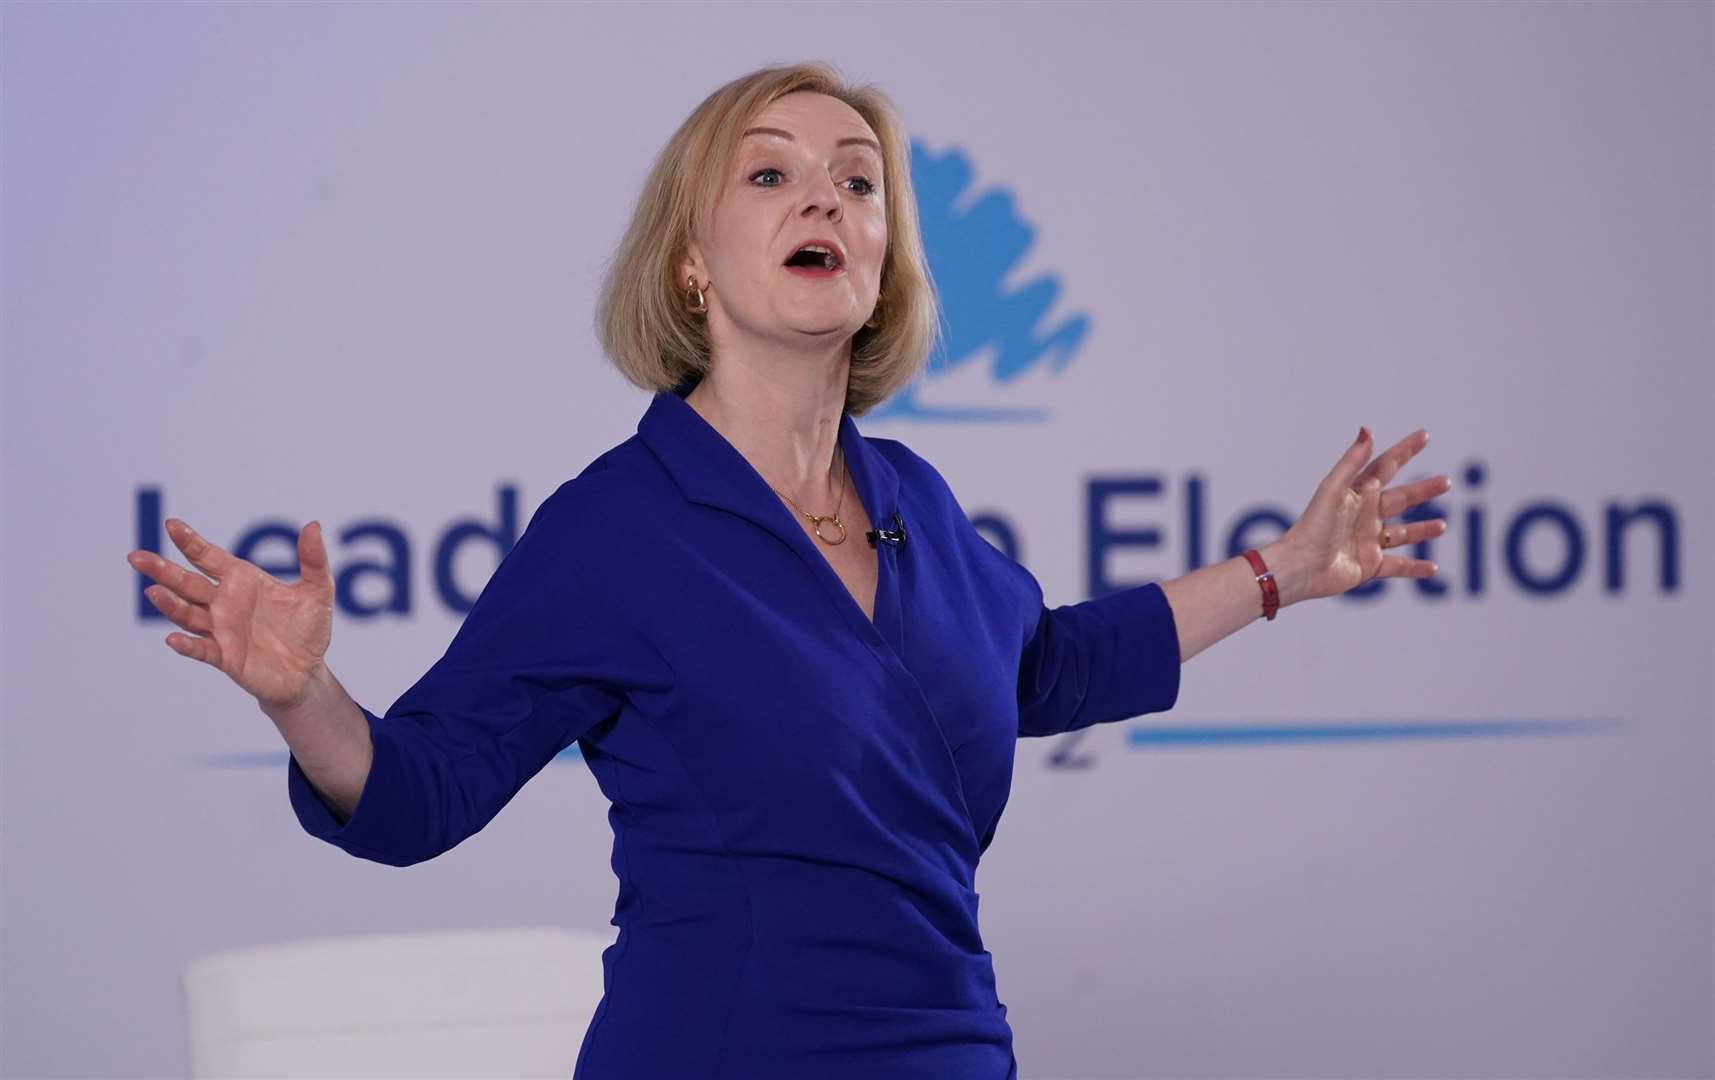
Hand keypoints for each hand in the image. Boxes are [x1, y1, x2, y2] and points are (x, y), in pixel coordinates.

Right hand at [126, 518, 334, 711]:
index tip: (172, 525)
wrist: (308, 672)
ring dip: (170, 605)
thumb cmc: (308, 629)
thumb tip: (313, 526)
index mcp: (242, 580)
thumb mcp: (318, 591)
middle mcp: (224, 603)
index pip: (209, 557)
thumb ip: (313, 560)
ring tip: (153, 591)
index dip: (191, 542)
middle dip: (162, 570)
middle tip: (136, 556)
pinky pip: (202, 649)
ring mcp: (221, 630)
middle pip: (187, 583)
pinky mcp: (225, 657)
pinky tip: (174, 639)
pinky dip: (188, 645)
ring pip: (188, 614)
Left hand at [1271, 427, 1451, 604]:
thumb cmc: (1313, 526)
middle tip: (1446, 482)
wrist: (1300, 566)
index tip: (1425, 435)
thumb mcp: (1334, 489)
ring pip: (1402, 533)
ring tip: (1442, 526)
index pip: (1386, 466)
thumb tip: (1368, 429)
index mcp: (1356, 494)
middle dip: (1423, 490)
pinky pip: (1397, 566)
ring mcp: (1367, 541)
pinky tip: (1433, 568)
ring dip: (1422, 530)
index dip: (1405, 451)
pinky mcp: (1369, 566)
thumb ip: (1352, 461)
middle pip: (1400, 499)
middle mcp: (1364, 516)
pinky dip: (1415, 568)